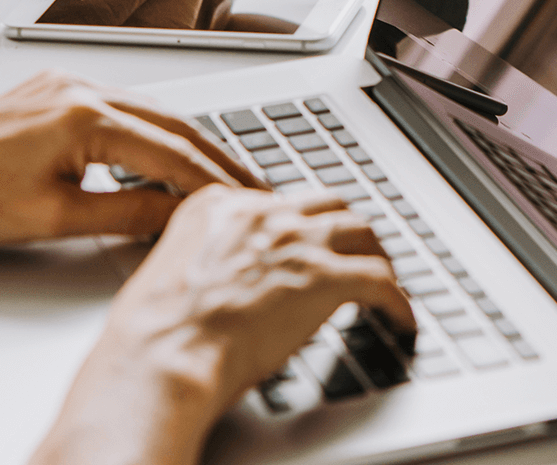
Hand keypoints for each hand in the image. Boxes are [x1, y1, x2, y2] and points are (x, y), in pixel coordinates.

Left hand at [0, 70, 264, 244]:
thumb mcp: (54, 217)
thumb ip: (127, 211)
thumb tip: (177, 214)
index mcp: (85, 117)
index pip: (173, 152)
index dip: (214, 181)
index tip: (243, 201)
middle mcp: (81, 90)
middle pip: (172, 123)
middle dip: (215, 157)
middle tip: (250, 184)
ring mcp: (65, 87)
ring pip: (149, 113)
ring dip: (186, 144)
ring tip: (216, 174)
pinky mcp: (51, 93)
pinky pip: (119, 108)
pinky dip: (150, 132)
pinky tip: (161, 154)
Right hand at [32, 187, 412, 464]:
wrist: (164, 353)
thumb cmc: (156, 330)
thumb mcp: (173, 269)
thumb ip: (212, 257)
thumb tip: (236, 278)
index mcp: (221, 204)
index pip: (280, 202)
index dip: (302, 225)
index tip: (308, 242)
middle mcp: (265, 212)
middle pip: (328, 206)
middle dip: (345, 229)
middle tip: (356, 250)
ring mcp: (299, 240)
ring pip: (362, 232)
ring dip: (376, 255)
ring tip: (384, 277)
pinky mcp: (327, 277)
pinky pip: (381, 280)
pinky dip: (397, 300)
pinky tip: (401, 317)